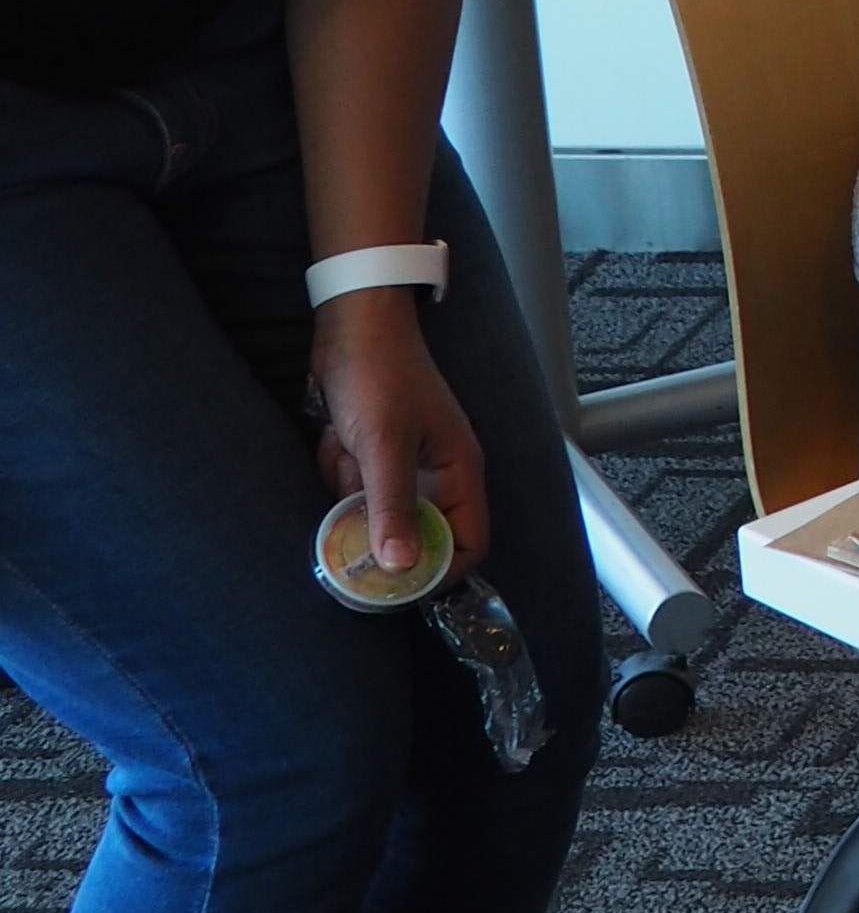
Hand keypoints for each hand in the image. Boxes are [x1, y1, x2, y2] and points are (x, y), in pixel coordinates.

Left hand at [311, 293, 487, 576]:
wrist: (353, 325)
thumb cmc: (379, 375)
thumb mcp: (382, 446)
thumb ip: (392, 506)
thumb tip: (399, 566)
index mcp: (459, 471)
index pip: (469, 542)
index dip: (440, 571)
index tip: (396, 587)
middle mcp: (438, 475)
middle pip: (421, 535)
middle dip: (381, 536)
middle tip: (345, 541)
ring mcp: (406, 465)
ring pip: (382, 513)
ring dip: (353, 501)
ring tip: (342, 459)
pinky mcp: (376, 455)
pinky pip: (358, 490)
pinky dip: (340, 476)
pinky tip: (335, 444)